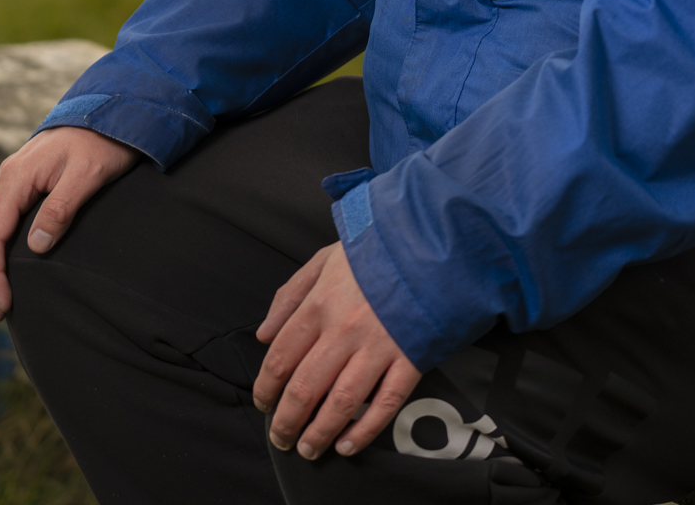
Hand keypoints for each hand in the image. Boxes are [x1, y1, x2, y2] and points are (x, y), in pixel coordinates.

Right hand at [0, 124, 140, 321]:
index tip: (4, 303)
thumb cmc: (104, 143)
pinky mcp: (21, 183)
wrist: (111, 111)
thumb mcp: (89, 175)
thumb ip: (61, 208)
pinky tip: (2, 266)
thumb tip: (36, 247)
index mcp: (17, 177)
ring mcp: (11, 179)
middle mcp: (7, 178)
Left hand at [254, 243, 422, 459]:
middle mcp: (344, 330)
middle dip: (287, 422)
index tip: (263, 404)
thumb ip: (290, 295)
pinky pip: (384, 404)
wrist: (431, 244)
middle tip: (281, 439)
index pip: (281, 359)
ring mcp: (379, 347)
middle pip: (305, 389)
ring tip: (309, 450)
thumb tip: (264, 334)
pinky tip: (348, 445)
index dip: (266, 389)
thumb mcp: (324, 259)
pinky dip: (365, 431)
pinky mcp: (410, 358)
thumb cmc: (375, 251)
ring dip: (320, 433)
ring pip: (341, 403)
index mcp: (320, 304)